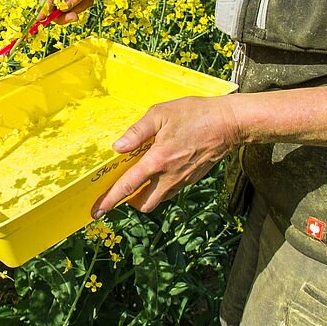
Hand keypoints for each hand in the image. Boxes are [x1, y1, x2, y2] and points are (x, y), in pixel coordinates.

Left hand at [92, 96, 242, 216]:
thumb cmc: (195, 114)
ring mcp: (183, 180)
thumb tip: (117, 147)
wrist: (230, 123)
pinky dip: (161, 186)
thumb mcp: (161, 114)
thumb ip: (137, 132)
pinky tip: (161, 168)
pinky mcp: (192, 179)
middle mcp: (170, 176)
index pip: (128, 186)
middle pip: (144, 204)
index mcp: (158, 160)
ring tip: (141, 176)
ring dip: (146, 194)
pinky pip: (171, 190)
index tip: (97, 211)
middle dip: (130, 201)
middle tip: (122, 188)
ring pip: (159, 199)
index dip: (110, 200)